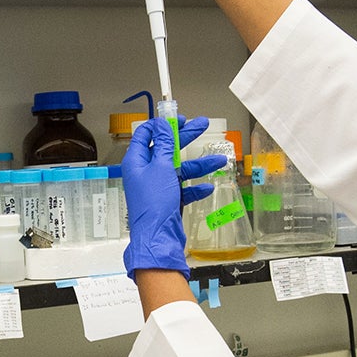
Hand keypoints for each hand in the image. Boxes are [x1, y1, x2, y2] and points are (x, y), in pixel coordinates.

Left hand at [122, 116, 228, 278]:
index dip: (162, 124)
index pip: (146, 135)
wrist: (157, 238)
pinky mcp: (167, 201)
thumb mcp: (161, 167)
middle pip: (166, 148)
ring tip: (220, 160)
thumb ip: (164, 144)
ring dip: (199, 165)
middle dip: (185, 137)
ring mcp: (157, 187)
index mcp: (136, 161)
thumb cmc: (154, 203)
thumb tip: (163, 124)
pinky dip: (195, 187)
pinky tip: (208, 187)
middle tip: (203, 125)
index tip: (179, 118)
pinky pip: (183, 189)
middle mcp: (145, 172)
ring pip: (179, 170)